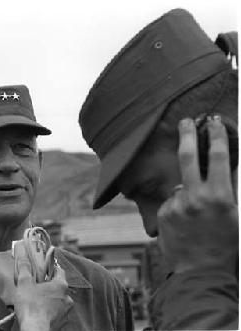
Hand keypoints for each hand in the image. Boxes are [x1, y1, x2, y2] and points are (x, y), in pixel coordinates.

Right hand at [13, 241, 72, 330]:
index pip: (59, 270)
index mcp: (61, 285)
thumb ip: (24, 268)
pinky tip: (39, 312)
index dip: (50, 268)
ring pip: (58, 301)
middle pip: (58, 286)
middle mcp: (67, 298)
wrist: (35, 330)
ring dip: (49, 300)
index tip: (42, 268)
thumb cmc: (31, 306)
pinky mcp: (62, 323)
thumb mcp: (24, 283)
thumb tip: (23, 255)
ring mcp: (66, 312)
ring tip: (36, 301)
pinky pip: (56, 313)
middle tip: (35, 286)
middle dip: (47, 285)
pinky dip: (49, 311)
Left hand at [157, 116, 237, 274]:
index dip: (216, 136)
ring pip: (182, 187)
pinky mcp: (163, 214)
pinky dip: (180, 208)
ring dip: (189, 194)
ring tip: (198, 219)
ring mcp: (177, 205)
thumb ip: (232, 191)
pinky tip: (187, 226)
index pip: (218, 157)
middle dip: (187, 135)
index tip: (213, 123)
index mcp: (220, 197)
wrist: (201, 273)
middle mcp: (196, 197)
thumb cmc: (227, 246)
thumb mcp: (238, 217)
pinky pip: (173, 203)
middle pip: (188, 157)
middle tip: (185, 121)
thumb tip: (229, 167)